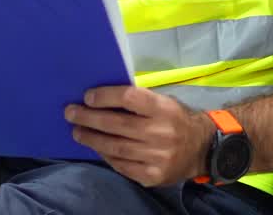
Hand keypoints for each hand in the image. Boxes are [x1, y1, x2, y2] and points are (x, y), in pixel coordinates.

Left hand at [65, 86, 211, 187]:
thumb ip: (139, 100)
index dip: (106, 96)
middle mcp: (161, 132)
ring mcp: (157, 157)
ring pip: (115, 147)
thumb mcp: (164, 102)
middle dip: (89, 118)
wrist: (201, 149)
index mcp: (164, 109)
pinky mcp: (153, 176)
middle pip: (117, 124)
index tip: (87, 96)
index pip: (130, 98)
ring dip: (92, 139)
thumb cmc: (176, 119)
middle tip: (70, 113)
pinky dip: (106, 156)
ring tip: (77, 132)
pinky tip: (97, 148)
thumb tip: (101, 97)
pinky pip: (122, 165)